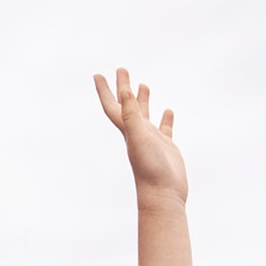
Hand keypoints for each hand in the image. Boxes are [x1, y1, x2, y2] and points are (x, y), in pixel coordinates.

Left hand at [94, 68, 187, 204]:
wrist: (163, 195)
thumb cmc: (149, 169)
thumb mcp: (138, 136)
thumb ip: (130, 114)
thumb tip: (123, 90)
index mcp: (128, 130)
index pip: (113, 105)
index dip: (104, 90)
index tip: (97, 74)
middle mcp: (137, 133)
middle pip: (128, 105)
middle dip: (124, 87)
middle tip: (122, 69)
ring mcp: (152, 140)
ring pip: (146, 115)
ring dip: (143, 100)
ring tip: (143, 84)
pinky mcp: (166, 147)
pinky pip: (165, 128)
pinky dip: (165, 118)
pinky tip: (168, 111)